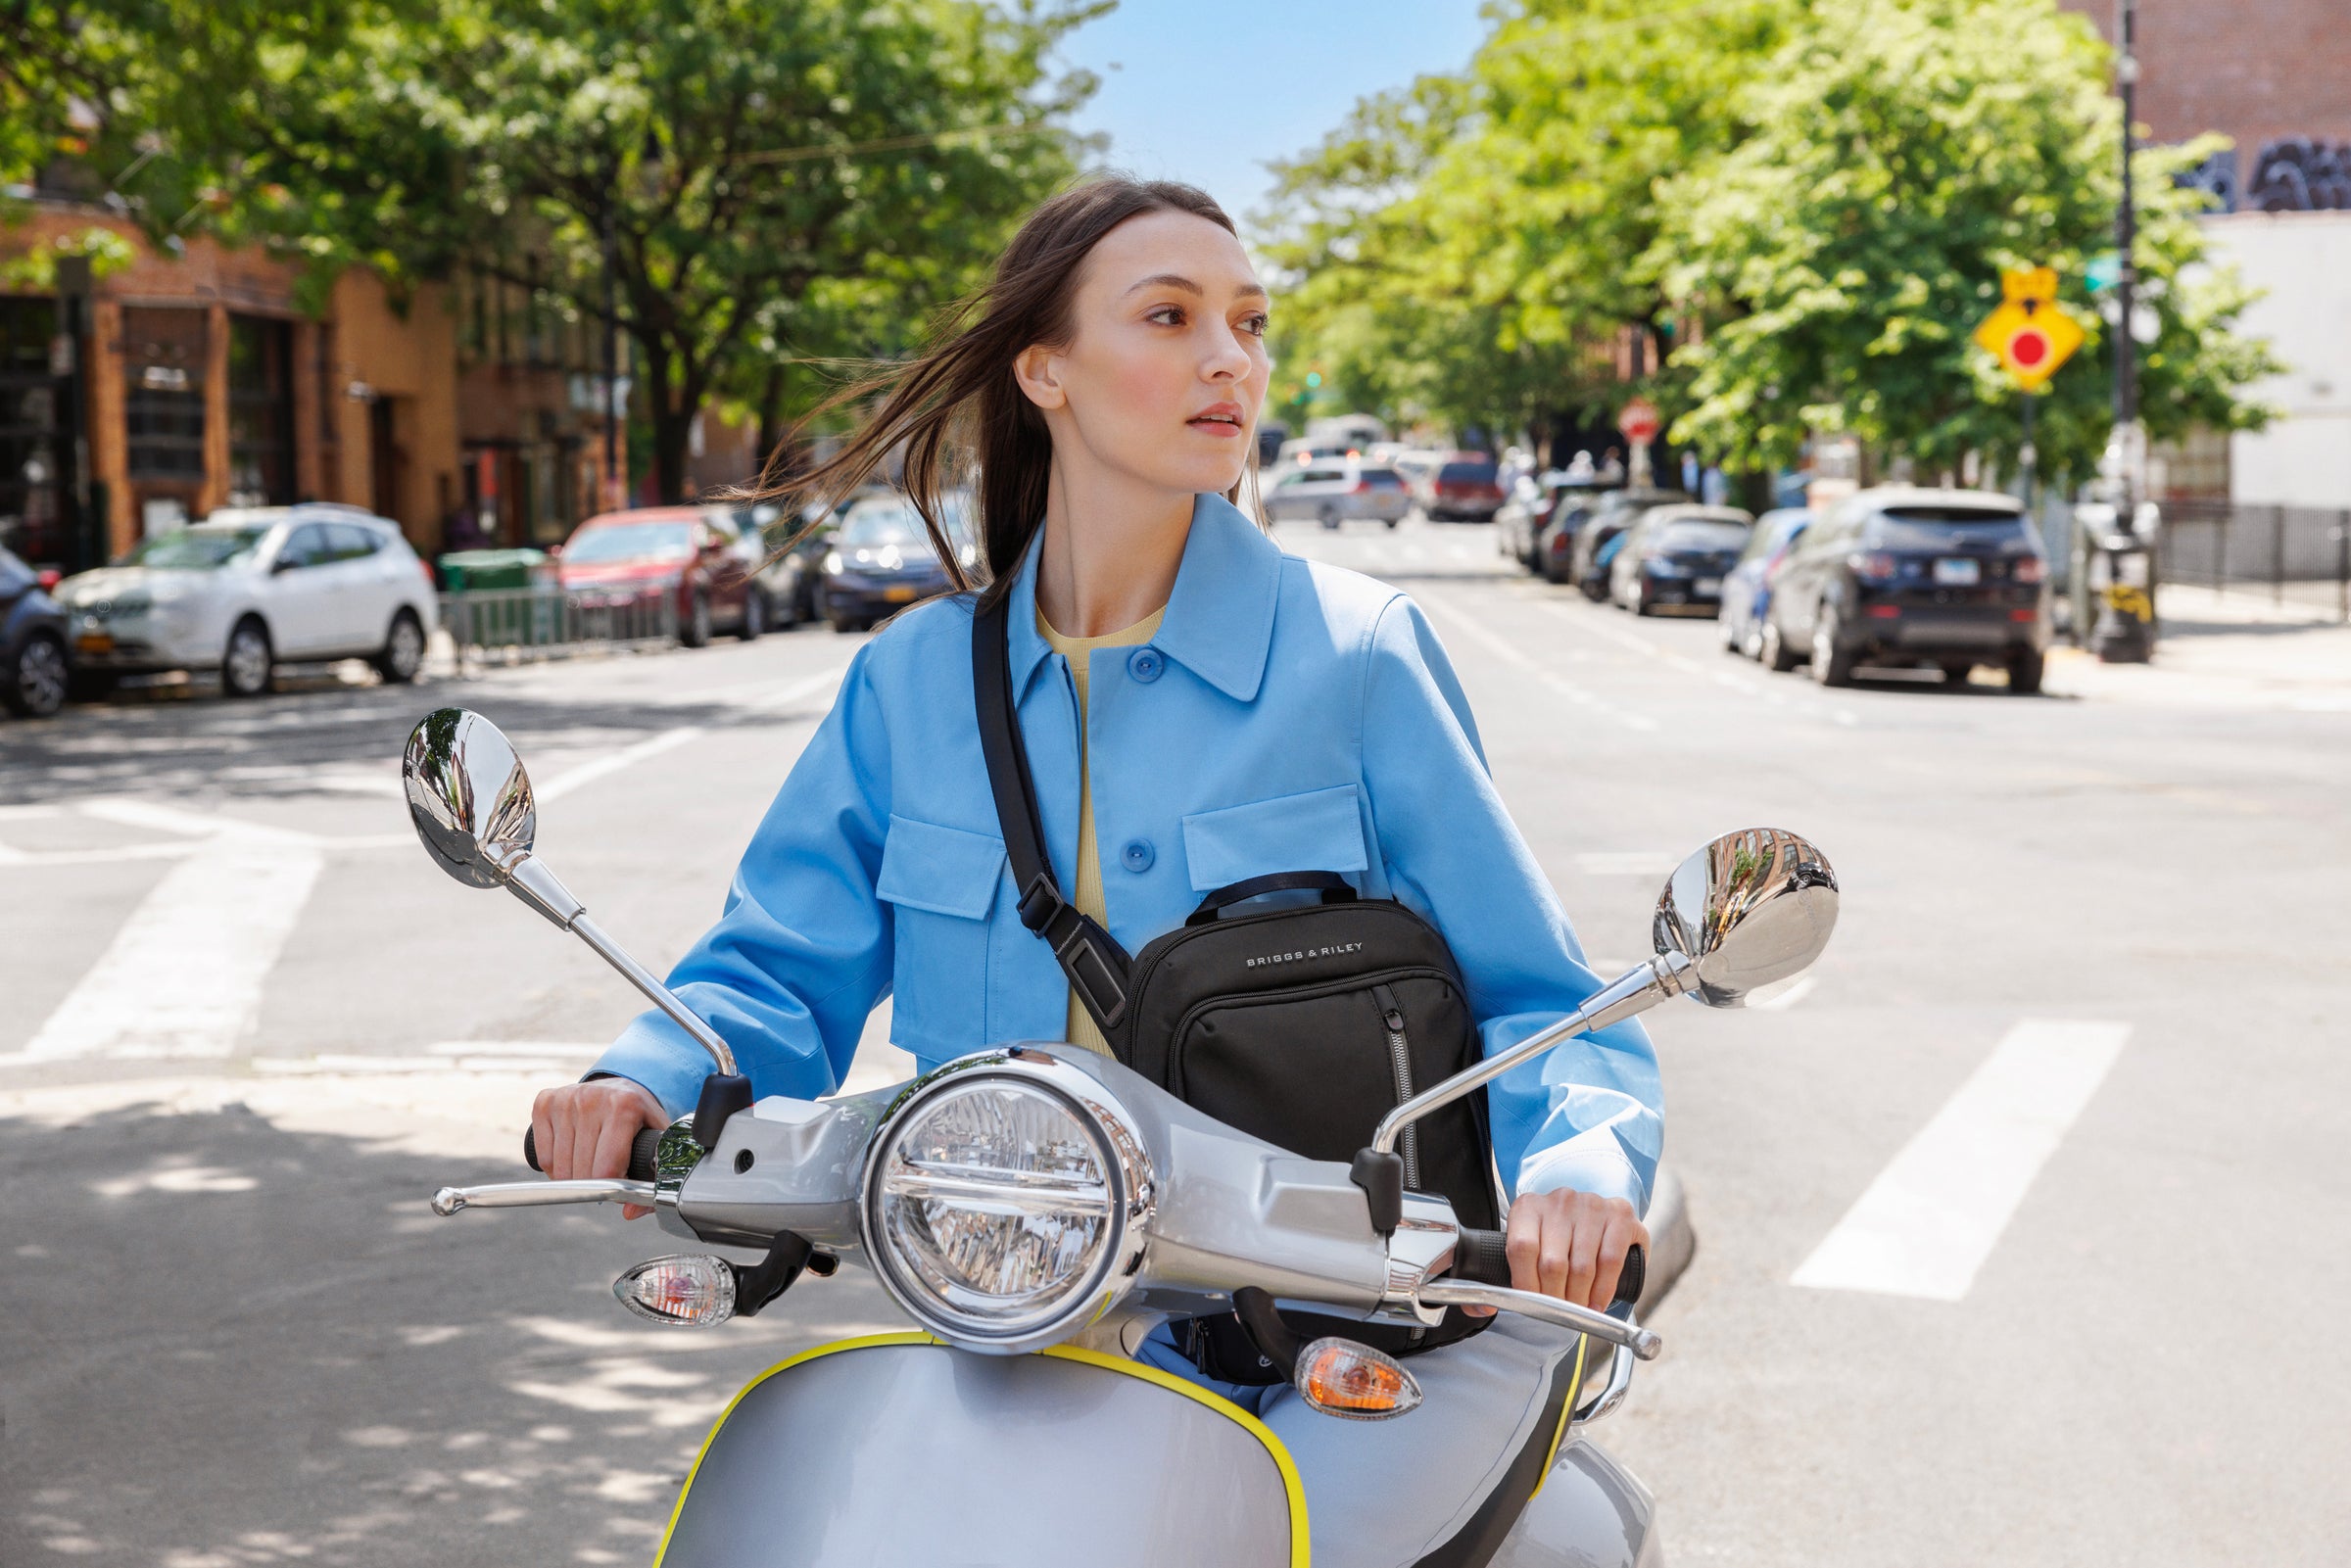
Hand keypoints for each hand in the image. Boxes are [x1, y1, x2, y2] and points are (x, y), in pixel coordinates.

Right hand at [530, 1078, 667, 1219]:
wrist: (620, 1087)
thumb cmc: (640, 1119)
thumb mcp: (656, 1142)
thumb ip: (653, 1179)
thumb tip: (629, 1212)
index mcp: (624, 1106)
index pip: (607, 1168)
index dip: (612, 1186)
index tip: (620, 1183)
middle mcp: (592, 1099)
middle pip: (582, 1171)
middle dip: (594, 1185)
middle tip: (606, 1176)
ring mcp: (566, 1099)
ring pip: (559, 1167)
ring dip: (573, 1179)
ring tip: (590, 1169)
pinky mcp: (545, 1103)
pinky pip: (543, 1156)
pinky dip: (554, 1168)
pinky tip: (571, 1160)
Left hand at [1466, 1189, 1647, 1316]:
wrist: (1592, 1212)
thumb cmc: (1555, 1236)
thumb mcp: (1527, 1244)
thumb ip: (1501, 1274)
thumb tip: (1484, 1308)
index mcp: (1528, 1206)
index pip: (1521, 1248)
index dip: (1525, 1284)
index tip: (1530, 1305)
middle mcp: (1560, 1200)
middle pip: (1552, 1263)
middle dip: (1554, 1299)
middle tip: (1557, 1314)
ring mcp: (1591, 1205)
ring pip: (1582, 1267)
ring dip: (1579, 1299)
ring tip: (1577, 1310)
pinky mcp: (1619, 1215)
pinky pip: (1610, 1262)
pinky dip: (1603, 1291)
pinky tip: (1597, 1303)